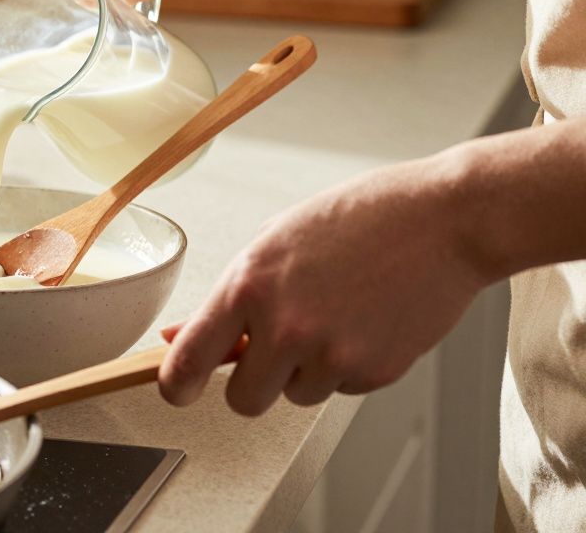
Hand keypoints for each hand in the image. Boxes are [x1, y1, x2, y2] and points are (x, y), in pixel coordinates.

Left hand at [157, 153, 491, 415]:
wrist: (444, 219)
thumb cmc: (359, 219)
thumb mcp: (276, 241)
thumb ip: (228, 296)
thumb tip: (178, 335)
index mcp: (248, 285)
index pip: (187, 362)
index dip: (175, 386)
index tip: (176, 390)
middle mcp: (284, 326)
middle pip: (243, 400)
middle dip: (254, 383)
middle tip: (275, 349)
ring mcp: (330, 353)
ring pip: (295, 396)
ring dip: (306, 370)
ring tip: (335, 314)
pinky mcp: (373, 371)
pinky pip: (340, 389)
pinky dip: (347, 366)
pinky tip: (365, 320)